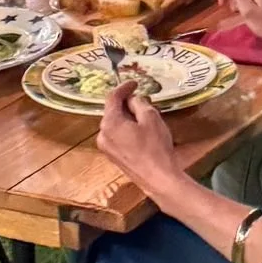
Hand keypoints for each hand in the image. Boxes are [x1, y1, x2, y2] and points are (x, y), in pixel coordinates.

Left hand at [96, 84, 185, 199]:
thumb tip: (132, 100)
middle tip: (143, 100)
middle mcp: (102, 135)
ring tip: (144, 116)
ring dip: (127, 117)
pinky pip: (117, 136)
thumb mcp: (151, 118)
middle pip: (112, 112)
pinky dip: (126, 130)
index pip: (112, 98)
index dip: (124, 87)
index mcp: (109, 123)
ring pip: (115, 125)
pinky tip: (141, 132)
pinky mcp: (113, 157)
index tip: (135, 83)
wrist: (158, 179)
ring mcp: (106, 148)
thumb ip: (139, 103)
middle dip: (126, 104)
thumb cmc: (155, 147)